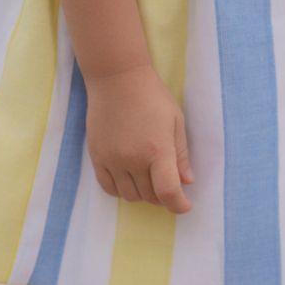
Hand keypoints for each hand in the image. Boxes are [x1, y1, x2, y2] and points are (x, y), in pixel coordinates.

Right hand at [85, 64, 194, 214]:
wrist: (117, 79)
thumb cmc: (152, 96)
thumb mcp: (175, 122)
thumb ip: (181, 154)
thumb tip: (187, 182)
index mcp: (158, 150)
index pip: (168, 193)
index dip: (179, 205)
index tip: (184, 204)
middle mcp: (133, 159)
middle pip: (149, 196)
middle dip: (163, 196)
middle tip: (167, 183)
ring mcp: (112, 159)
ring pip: (129, 196)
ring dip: (142, 193)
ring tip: (148, 178)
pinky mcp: (97, 156)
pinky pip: (108, 187)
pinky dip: (121, 190)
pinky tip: (129, 178)